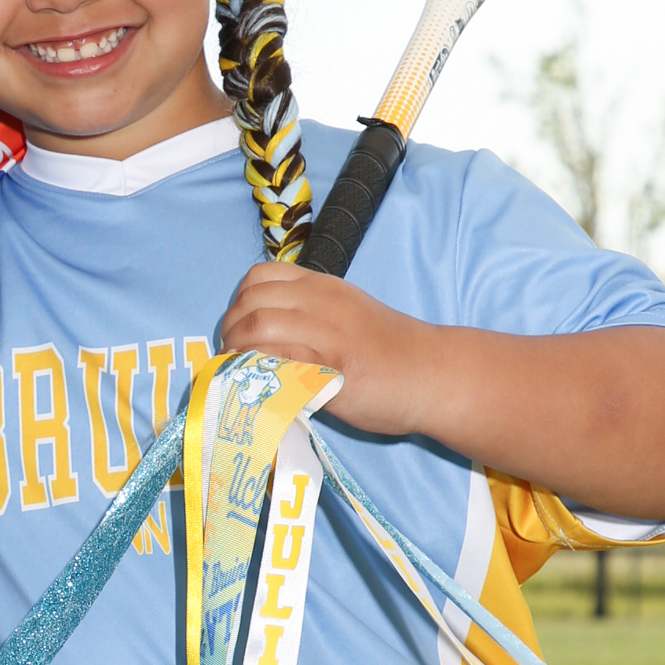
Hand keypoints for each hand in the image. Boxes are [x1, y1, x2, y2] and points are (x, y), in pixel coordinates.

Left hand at [214, 262, 439, 434]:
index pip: (260, 276)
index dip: (238, 303)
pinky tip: (259, 388)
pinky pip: (280, 359)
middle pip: (251, 302)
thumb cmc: (391, 353)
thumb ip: (309, 319)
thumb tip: (265, 339)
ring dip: (238, 352)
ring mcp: (327, 332)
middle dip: (230, 331)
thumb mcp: (347, 317)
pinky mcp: (333, 365)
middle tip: (233, 358)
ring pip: (259, 326)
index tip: (239, 330)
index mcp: (323, 287)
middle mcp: (321, 302)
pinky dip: (259, 372)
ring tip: (240, 373)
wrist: (434, 374)